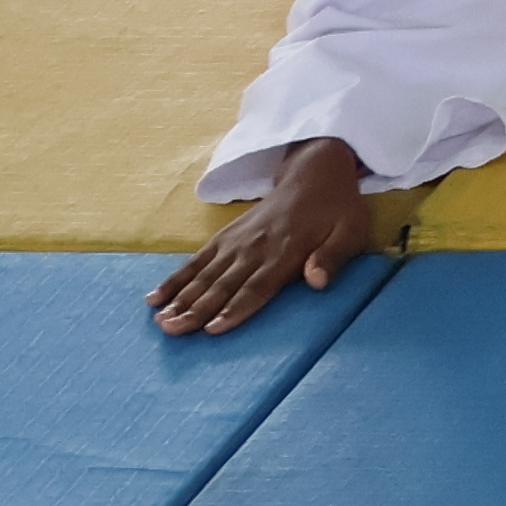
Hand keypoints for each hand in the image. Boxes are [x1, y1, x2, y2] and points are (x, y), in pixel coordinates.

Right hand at [152, 139, 371, 336]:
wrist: (314, 174)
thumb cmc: (337, 210)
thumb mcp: (350, 231)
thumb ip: (332, 257)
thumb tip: (318, 282)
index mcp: (286, 250)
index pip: (257, 286)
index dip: (235, 309)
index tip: (212, 328)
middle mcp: (255, 248)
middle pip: (222, 285)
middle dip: (196, 310)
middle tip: (171, 331)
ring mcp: (236, 242)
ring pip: (204, 275)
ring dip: (180, 298)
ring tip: (159, 320)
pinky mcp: (225, 237)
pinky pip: (196, 260)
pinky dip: (175, 278)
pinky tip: (154, 298)